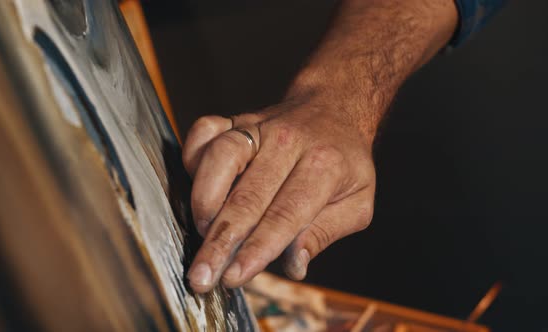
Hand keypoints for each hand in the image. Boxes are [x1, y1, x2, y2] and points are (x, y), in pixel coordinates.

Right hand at [183, 92, 375, 292]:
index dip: (257, 249)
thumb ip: (325, 233)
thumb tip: (294, 265)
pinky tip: (197, 187)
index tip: (234, 278)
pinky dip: (191, 157)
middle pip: (247, 196)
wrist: (334, 109)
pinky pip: (203, 133)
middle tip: (201, 276)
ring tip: (200, 233)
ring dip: (204, 201)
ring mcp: (258, 127)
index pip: (285, 215)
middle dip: (220, 242)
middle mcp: (288, 142)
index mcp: (324, 166)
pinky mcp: (235, 120)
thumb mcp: (358, 203)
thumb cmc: (344, 163)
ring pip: (220, 158)